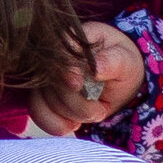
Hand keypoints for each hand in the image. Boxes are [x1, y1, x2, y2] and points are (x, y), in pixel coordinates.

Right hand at [27, 18, 144, 138]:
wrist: (118, 78)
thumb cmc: (121, 62)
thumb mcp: (124, 59)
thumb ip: (112, 61)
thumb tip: (96, 68)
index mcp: (73, 38)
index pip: (58, 51)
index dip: (64, 69)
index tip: (78, 84)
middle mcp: (53, 57)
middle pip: (50, 83)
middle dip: (77, 103)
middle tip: (100, 109)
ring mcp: (45, 78)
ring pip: (42, 101)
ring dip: (71, 115)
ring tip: (94, 113)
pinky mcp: (42, 96)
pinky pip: (38, 113)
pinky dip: (56, 125)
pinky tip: (74, 124)